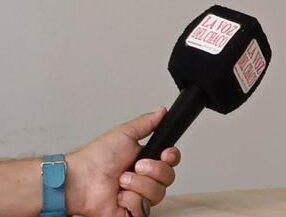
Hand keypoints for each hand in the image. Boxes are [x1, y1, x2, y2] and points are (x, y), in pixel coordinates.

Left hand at [66, 108, 181, 216]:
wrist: (81, 179)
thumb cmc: (97, 157)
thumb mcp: (125, 133)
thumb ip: (147, 123)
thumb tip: (161, 112)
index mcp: (146, 160)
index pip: (172, 161)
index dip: (172, 158)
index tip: (165, 154)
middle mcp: (145, 179)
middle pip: (168, 177)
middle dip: (153, 170)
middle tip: (136, 166)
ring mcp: (139, 196)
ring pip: (158, 193)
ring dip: (138, 185)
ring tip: (122, 181)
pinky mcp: (132, 212)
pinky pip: (144, 209)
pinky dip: (130, 200)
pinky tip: (119, 196)